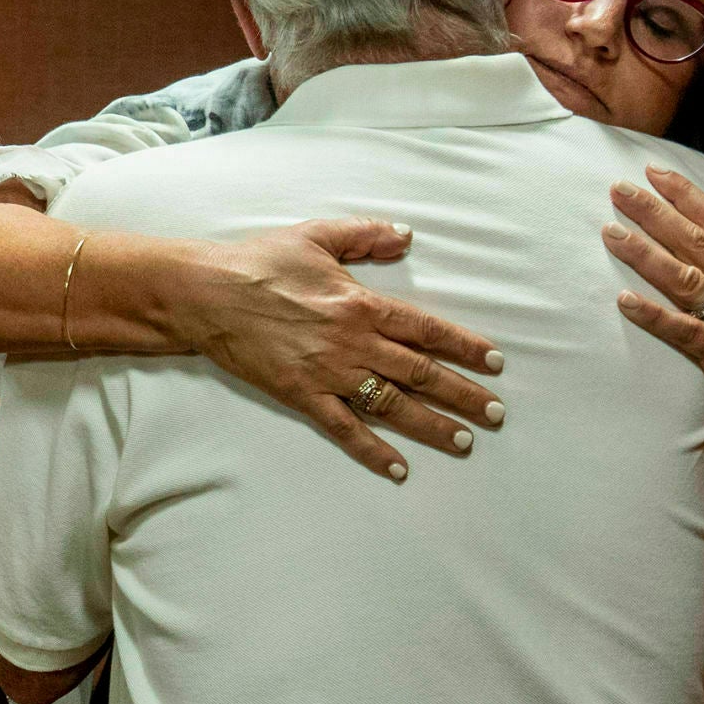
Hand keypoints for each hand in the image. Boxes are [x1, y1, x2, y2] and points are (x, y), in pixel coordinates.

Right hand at [181, 218, 504, 481]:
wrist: (207, 294)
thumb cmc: (260, 261)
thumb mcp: (316, 235)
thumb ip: (365, 235)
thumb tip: (405, 235)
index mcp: (361, 303)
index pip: (425, 328)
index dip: (464, 346)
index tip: (494, 362)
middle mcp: (353, 341)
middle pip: (420, 372)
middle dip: (463, 393)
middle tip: (496, 413)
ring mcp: (329, 373)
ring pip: (392, 404)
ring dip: (433, 425)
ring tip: (465, 441)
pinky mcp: (302, 395)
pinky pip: (346, 429)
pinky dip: (373, 451)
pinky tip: (399, 468)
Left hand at [602, 166, 703, 459]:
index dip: (687, 195)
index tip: (653, 171)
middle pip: (696, 243)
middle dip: (656, 212)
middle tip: (619, 189)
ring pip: (687, 280)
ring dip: (646, 254)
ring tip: (610, 233)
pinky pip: (684, 332)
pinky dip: (653, 315)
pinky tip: (623, 301)